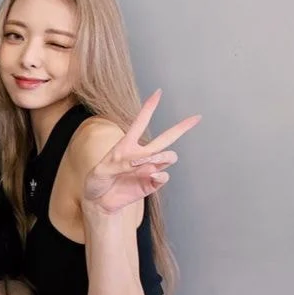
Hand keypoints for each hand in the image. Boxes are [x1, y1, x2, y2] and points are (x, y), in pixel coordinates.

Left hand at [82, 90, 199, 214]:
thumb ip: (120, 165)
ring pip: (168, 156)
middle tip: (197, 117)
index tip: (158, 92)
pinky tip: (150, 175)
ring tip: (146, 163)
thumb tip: (144, 165)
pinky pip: (164, 176)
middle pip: (166, 138)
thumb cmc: (96, 182)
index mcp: (127, 145)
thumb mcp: (100, 170)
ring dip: (160, 157)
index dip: (149, 107)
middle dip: (182, 127)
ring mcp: (149, 169)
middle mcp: (141, 155)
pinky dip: (159, 174)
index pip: (140, 122)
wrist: (97, 202)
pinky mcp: (151, 183)